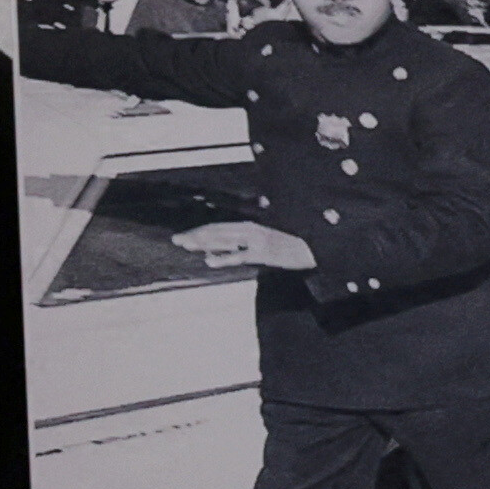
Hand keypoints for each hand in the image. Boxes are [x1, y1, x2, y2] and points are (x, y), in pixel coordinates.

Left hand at [183, 220, 321, 272]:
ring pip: (224, 241)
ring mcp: (256, 242)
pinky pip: (241, 256)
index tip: (182, 237)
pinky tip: (209, 261)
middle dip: (194, 236)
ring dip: (203, 243)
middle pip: (216, 232)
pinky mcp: (264, 254)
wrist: (313, 248)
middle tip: (176, 240)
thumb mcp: (260, 242)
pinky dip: (224, 258)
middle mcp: (250, 231)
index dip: (198, 232)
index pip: (217, 229)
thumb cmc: (286, 246)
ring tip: (185, 245)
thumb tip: (214, 252)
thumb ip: (238, 245)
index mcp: (248, 227)